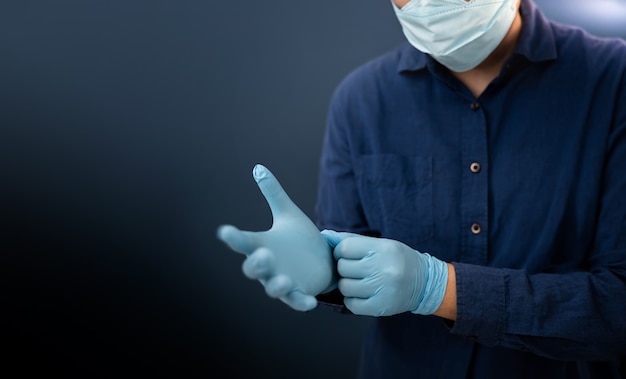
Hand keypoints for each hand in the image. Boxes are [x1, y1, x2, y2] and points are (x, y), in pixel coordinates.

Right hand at [217, 164, 335, 310]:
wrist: (323, 260)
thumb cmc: (300, 239)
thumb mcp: (288, 214)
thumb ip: (273, 194)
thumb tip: (259, 168)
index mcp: (262, 246)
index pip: (243, 242)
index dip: (233, 237)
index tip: (225, 231)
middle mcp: (269, 266)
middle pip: (253, 269)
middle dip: (257, 263)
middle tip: (264, 254)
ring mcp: (283, 282)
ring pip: (274, 288)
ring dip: (277, 285)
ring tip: (285, 280)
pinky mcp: (300, 293)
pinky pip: (298, 301)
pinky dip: (302, 302)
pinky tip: (311, 302)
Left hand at [321, 230, 447, 316]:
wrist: (425, 283)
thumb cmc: (397, 260)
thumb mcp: (380, 244)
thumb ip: (352, 240)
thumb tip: (325, 236)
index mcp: (383, 249)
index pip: (345, 248)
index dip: (340, 252)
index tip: (347, 255)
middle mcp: (383, 269)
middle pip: (343, 267)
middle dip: (344, 268)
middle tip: (356, 269)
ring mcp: (382, 289)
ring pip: (345, 287)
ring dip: (347, 284)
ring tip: (359, 281)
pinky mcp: (381, 307)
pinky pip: (351, 304)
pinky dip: (352, 300)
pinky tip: (362, 294)